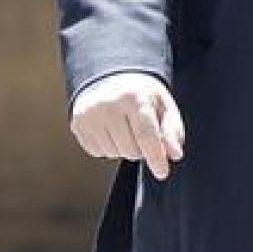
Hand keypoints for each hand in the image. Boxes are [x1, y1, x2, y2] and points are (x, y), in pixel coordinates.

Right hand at [69, 71, 185, 181]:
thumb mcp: (164, 105)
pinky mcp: (77, 123)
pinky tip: (111, 130)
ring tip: (126, 128)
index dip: (156, 157)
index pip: (146, 136)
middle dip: (141, 149)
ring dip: (124, 148)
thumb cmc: (142, 95)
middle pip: (131, 150)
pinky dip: (108, 148)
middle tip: (141, 131)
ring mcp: (90, 114)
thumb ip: (172, 130)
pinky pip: (97, 153)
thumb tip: (175, 155)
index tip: (163, 173)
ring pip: (114, 154)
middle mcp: (109, 105)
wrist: (110, 78)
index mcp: (135, 97)